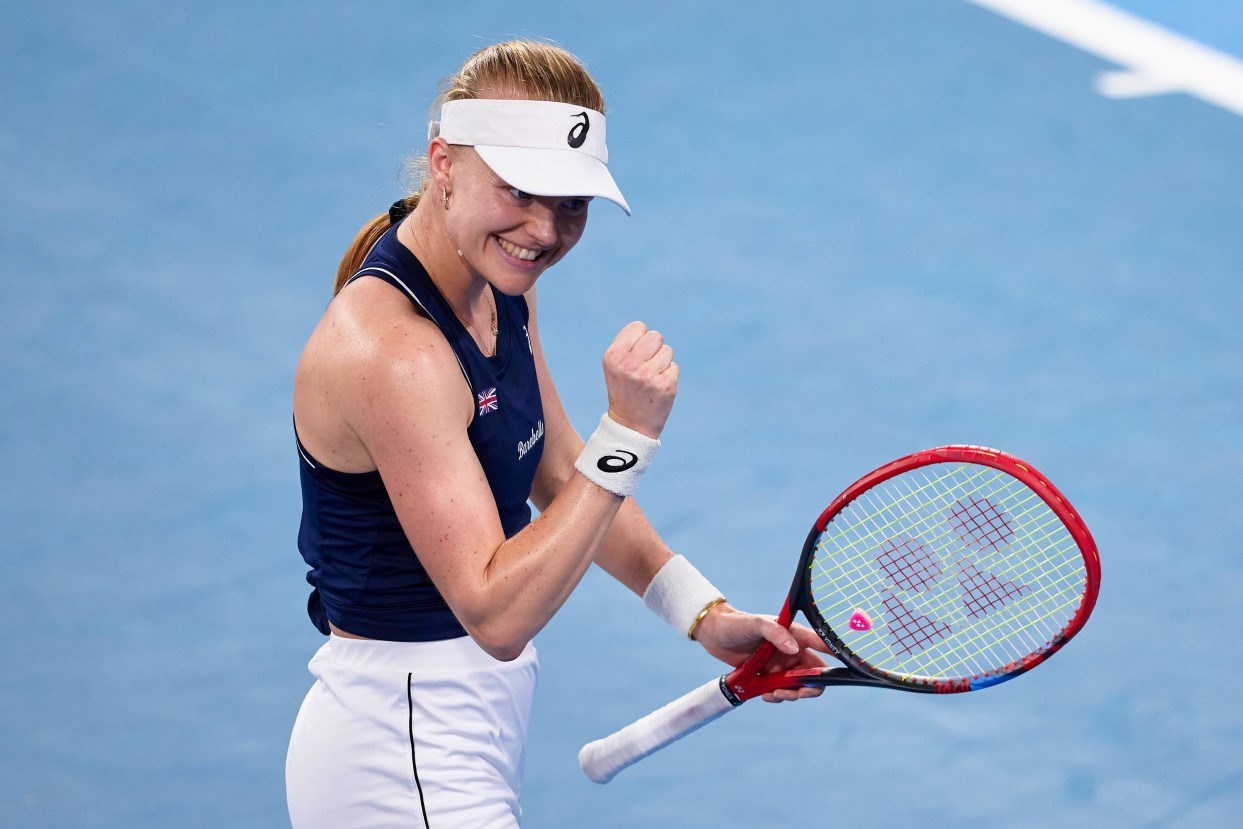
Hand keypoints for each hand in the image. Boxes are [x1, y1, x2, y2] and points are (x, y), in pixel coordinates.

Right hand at [602, 321, 677, 439]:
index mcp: (614, 356)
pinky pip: (674, 367)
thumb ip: (628, 344)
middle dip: (654, 348)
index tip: (635, 355)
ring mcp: (649, 375)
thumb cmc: (624, 389)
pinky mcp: (666, 385)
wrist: (630, 424)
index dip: (639, 339)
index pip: (638, 327)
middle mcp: (629, 365)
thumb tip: (645, 329)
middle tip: (646, 365)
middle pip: (655, 336)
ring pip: (667, 351)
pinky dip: (668, 376)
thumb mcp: (615, 365)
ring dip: (662, 362)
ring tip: (650, 378)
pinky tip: (657, 388)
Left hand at [693, 603, 834, 702]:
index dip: (838, 659)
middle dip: (809, 687)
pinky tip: (766, 695)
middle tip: (797, 693)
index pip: (823, 646)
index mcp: (795, 635)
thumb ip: (775, 633)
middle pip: (814, 674)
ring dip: (791, 694)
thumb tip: (795, 650)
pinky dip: (777, 696)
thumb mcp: (755, 624)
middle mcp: (791, 651)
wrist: (713, 633)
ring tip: (774, 693)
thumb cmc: (736, 623)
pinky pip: (780, 690)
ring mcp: (780, 664)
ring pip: (797, 686)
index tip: (845, 673)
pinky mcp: (767, 675)